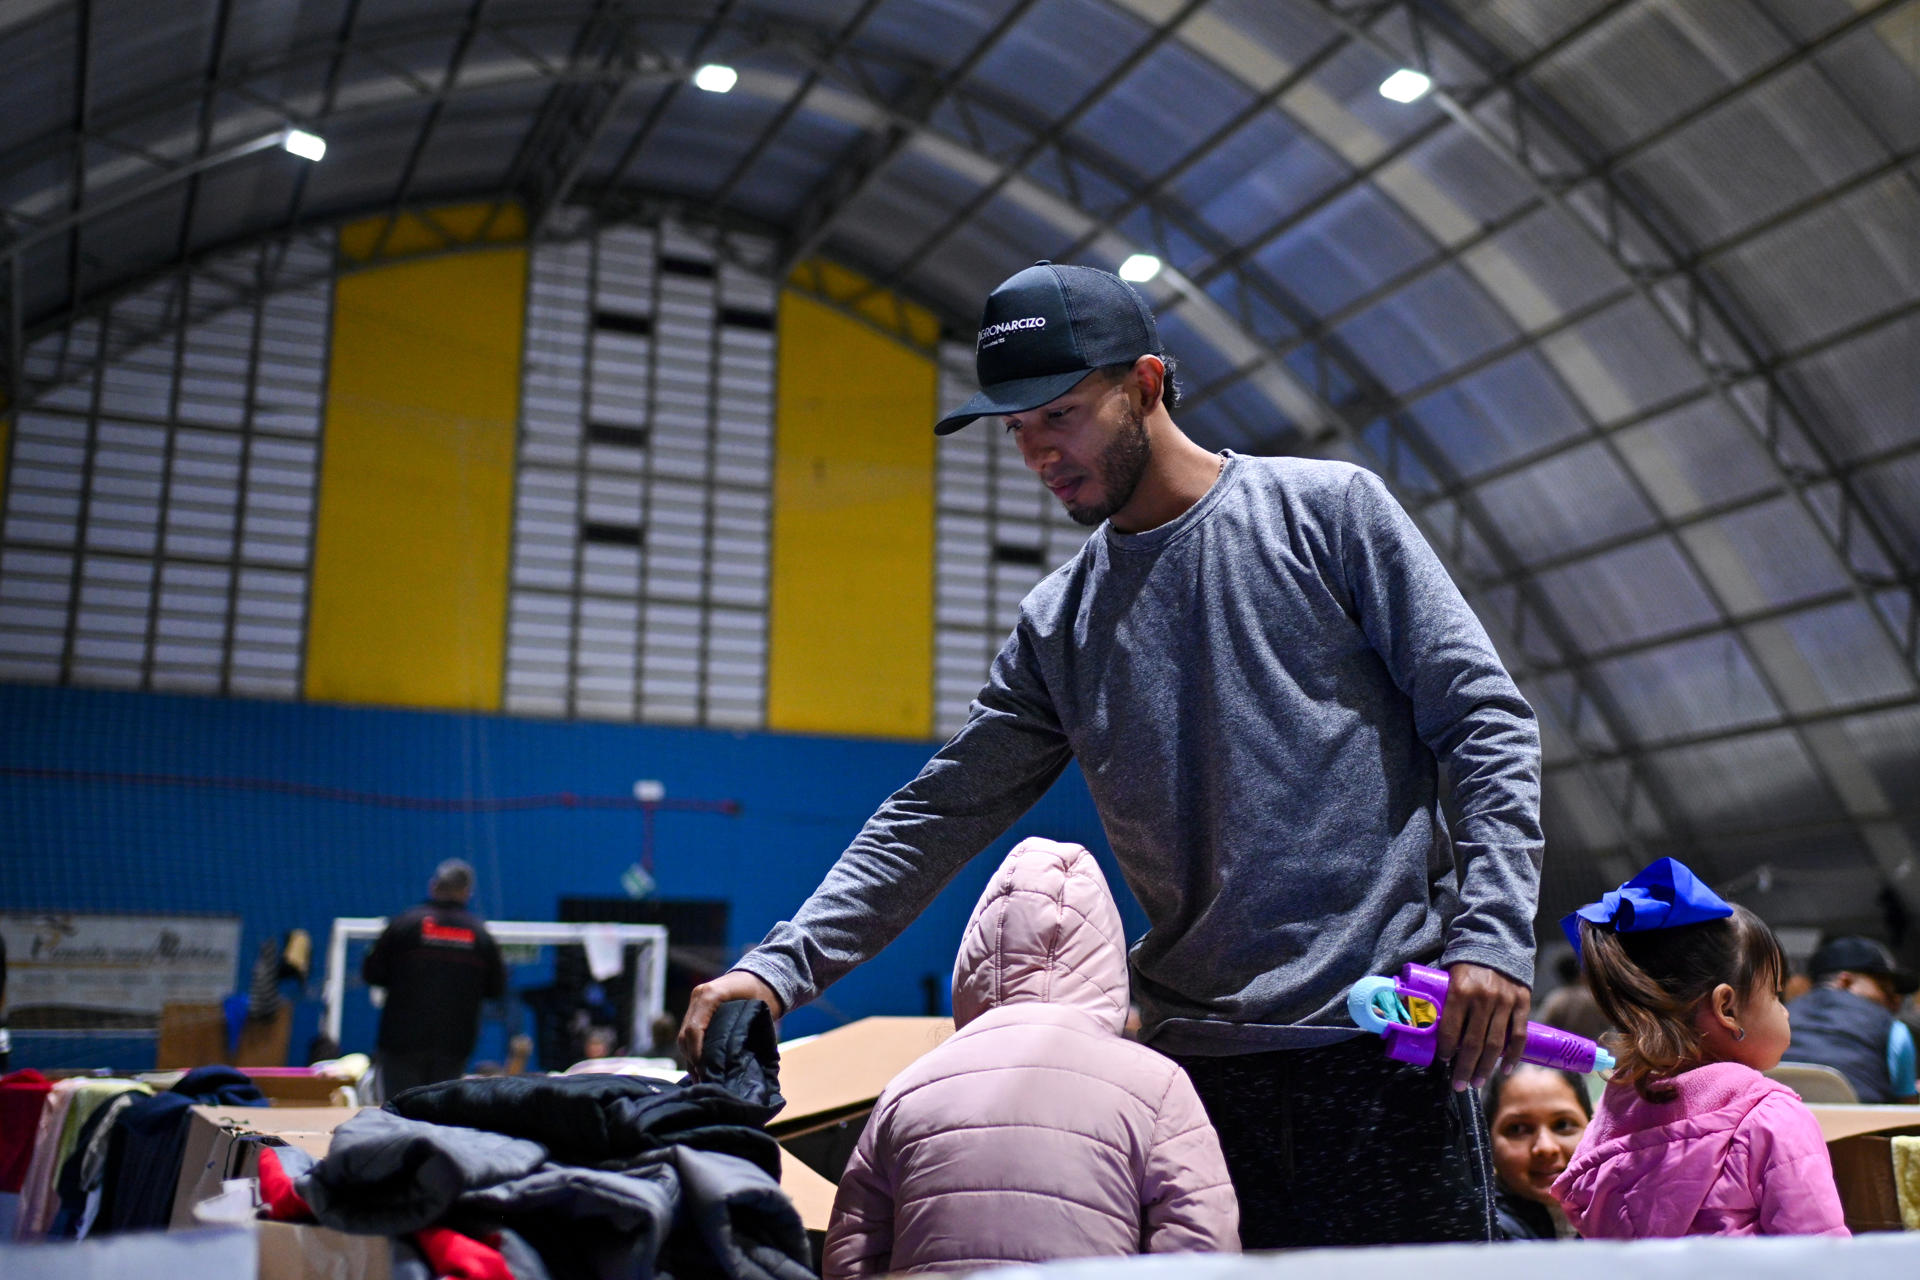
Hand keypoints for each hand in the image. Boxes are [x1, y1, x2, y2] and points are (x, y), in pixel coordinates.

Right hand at [678, 970, 784, 1072]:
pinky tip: (700, 1066)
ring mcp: (695, 1002)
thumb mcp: (756, 1011)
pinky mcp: (697, 1009)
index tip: (704, 1072)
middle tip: (704, 1079)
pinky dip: (693, 1050)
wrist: (763, 976)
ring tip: (702, 1077)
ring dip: (691, 1057)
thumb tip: (728, 1061)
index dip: (697, 1053)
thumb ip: (741, 1031)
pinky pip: (689, 1032)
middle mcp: (698, 997)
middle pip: (685, 1035)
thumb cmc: (763, 993)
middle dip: (692, 1059)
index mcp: (710, 995)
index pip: (694, 1029)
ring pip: (684, 1036)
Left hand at [1433, 962, 1529, 1092]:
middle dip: (1464, 1068)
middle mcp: (1483, 998)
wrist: (1494, 944)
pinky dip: (1512, 1056)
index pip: (1451, 1029)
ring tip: (1476, 1082)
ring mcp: (1505, 1001)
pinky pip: (1518, 1036)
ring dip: (1485, 1068)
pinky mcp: (1522, 1003)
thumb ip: (1441, 1002)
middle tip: (1459, 1085)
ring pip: (1495, 1044)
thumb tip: (1421, 1025)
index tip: (1444, 1061)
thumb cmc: (1464, 967)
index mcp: (1460, 990)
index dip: (1446, 1049)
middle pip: (1473, 1043)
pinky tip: (1504, 1070)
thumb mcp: (1447, 977)